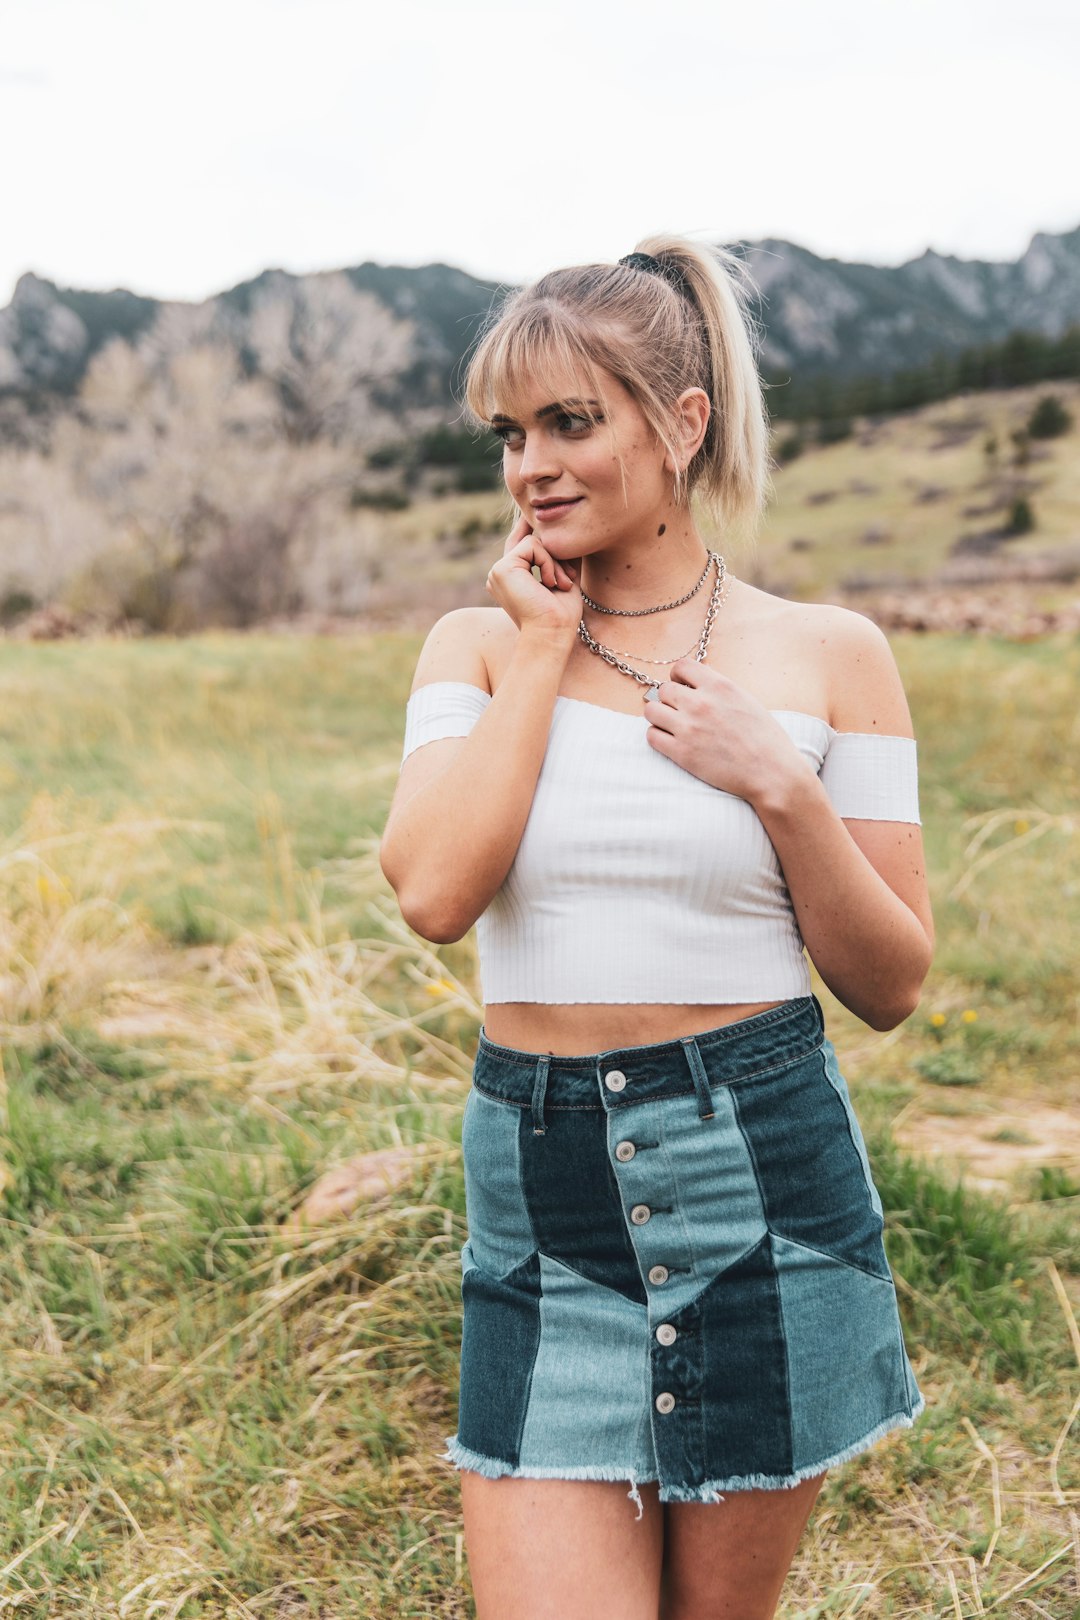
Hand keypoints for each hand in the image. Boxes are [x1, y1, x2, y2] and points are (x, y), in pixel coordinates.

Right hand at [484, 513, 581, 641]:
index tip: (543, 520)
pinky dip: (548, 562)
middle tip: (569, 578)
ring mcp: (498, 570)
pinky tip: (551, 583)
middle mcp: (501, 574)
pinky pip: (531, 546)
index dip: (532, 530)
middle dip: (554, 555)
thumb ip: (564, 558)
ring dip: (554, 562)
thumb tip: (574, 535)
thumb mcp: (564, 580)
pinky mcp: (502, 568)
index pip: (522, 544)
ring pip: (533, 542)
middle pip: (529, 541)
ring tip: (562, 584)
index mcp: (511, 579)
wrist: (552, 634)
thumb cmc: (560, 617)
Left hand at [642, 658, 806, 803]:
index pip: (681, 666)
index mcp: (719, 686)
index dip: (678, 676)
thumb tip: (698, 686)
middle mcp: (700, 703)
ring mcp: (688, 728)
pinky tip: (671, 741)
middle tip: (679, 710)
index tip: (682, 686)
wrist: (771, 772)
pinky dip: (658, 737)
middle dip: (669, 698)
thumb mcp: (746, 701)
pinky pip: (652, 736)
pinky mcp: (681, 753)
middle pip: (663, 689)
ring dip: (659, 716)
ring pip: (651, 710)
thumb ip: (719, 690)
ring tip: (672, 725)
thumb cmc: (766, 739)